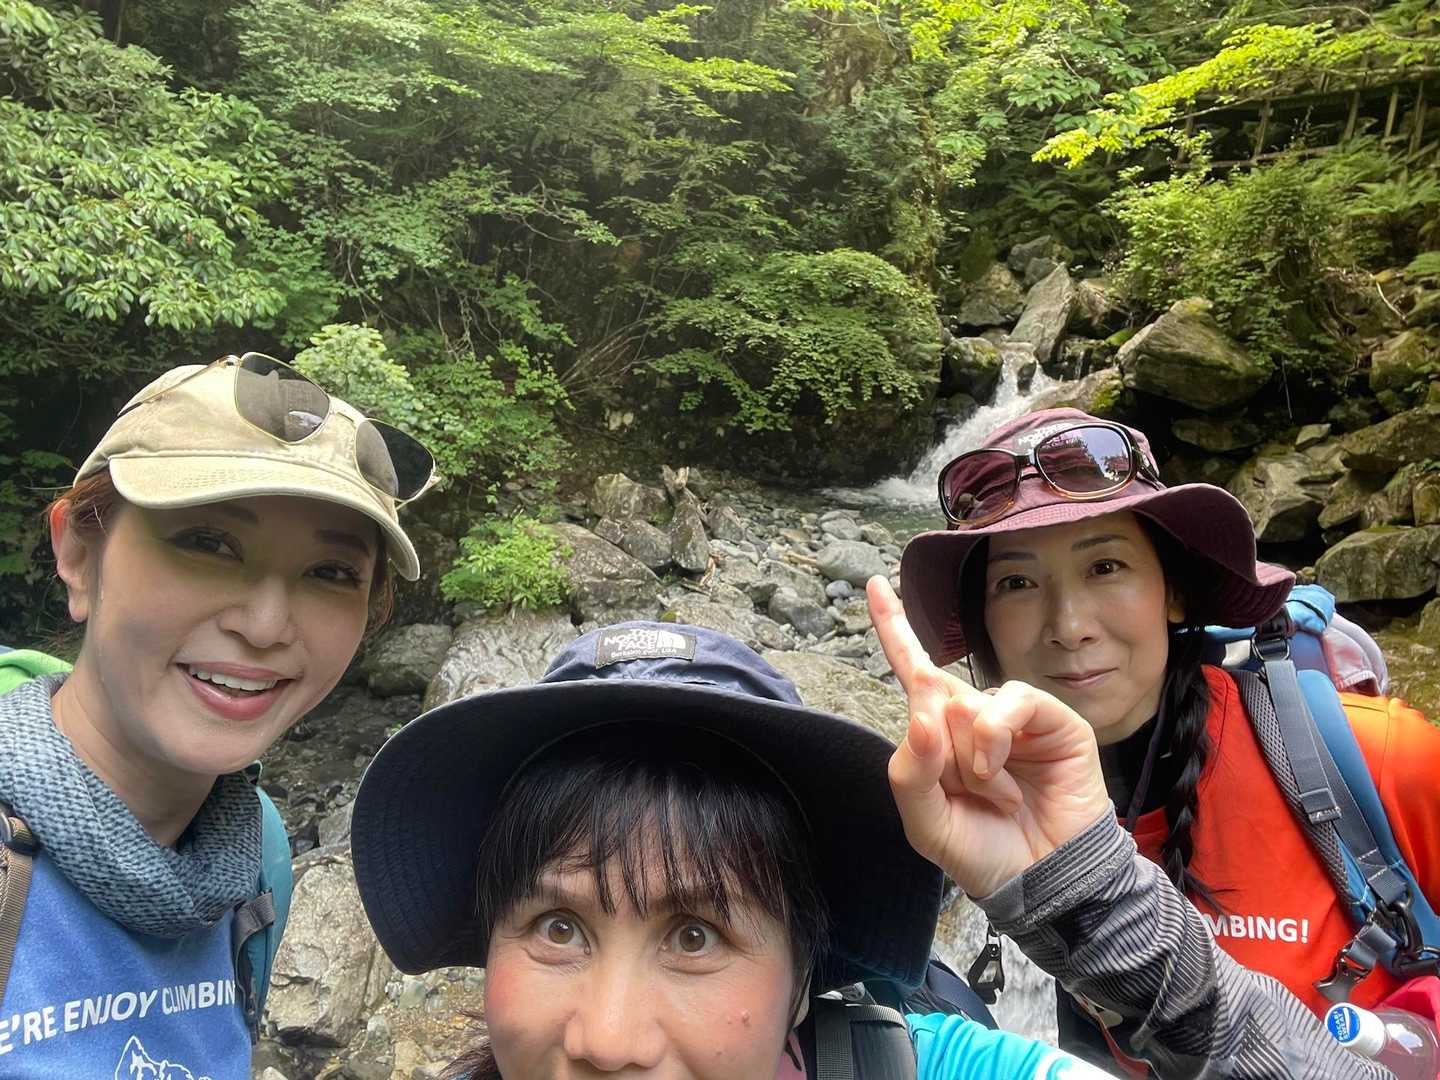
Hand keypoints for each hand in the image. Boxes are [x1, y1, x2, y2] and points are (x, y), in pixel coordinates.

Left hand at [866, 576, 1111, 897]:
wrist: (1043, 883)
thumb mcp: (926, 823)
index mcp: (939, 734)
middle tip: (965, 794)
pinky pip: (1009, 701)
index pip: (912, 670)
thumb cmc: (983, 851)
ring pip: (964, 704)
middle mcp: (972, 715)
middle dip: (937, 752)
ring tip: (994, 794)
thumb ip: (910, 771)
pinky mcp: (1051, 719)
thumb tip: (922, 712)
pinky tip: (1000, 772)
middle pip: (929, 693)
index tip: (873, 584)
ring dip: (970, 760)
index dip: (893, 627)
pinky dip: (995, 738)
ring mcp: (1012, 716)